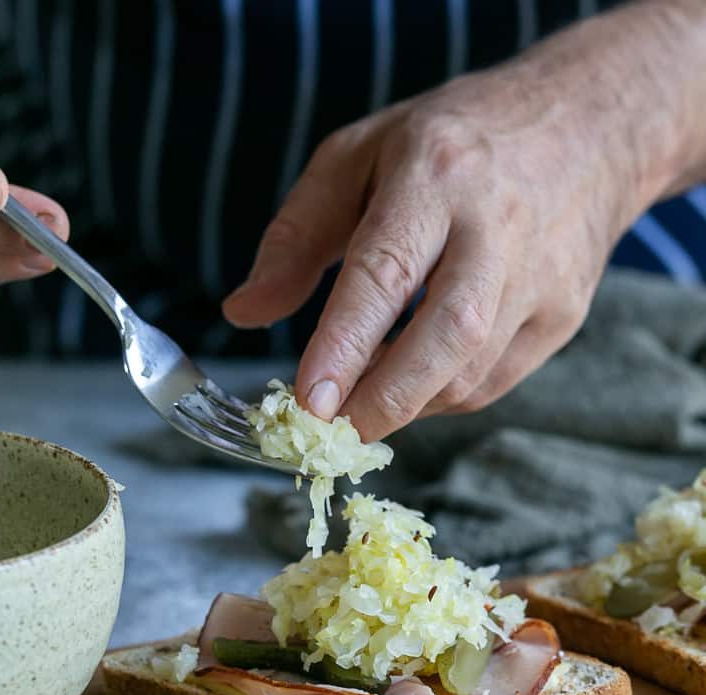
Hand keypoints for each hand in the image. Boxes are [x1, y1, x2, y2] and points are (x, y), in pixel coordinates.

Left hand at [223, 11, 674, 440]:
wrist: (585, 129)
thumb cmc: (450, 143)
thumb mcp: (356, 158)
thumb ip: (295, 237)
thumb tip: (243, 313)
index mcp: (436, 173)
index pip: (386, 270)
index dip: (345, 345)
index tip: (308, 403)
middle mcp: (498, 226)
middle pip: (447, 336)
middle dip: (385, 400)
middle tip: (332, 433)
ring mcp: (542, 276)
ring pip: (470, 372)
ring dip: (408, 404)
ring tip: (363, 401)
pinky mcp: (564, 314)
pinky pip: (493, 381)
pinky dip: (441, 397)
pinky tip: (412, 382)